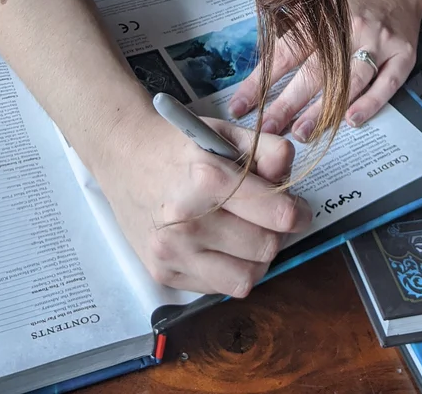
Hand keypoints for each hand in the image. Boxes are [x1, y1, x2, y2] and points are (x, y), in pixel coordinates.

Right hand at [93, 112, 311, 297]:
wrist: (122, 154)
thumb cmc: (177, 143)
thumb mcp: (224, 133)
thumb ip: (267, 151)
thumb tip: (290, 176)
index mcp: (207, 178)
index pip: (277, 215)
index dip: (298, 213)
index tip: (299, 210)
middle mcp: (188, 220)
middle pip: (266, 249)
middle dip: (277, 234)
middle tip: (271, 219)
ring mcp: (172, 251)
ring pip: (246, 279)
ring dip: (255, 259)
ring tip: (247, 234)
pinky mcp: (163, 273)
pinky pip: (218, 288)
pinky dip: (228, 270)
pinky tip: (219, 245)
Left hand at [228, 0, 421, 139]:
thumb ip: (291, 18)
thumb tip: (257, 42)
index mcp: (325, 15)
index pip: (286, 52)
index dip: (262, 81)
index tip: (241, 104)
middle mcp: (351, 28)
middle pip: (315, 71)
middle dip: (288, 103)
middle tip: (269, 128)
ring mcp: (378, 42)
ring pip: (349, 81)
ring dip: (324, 109)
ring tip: (303, 131)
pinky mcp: (403, 53)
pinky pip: (387, 83)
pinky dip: (371, 103)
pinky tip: (352, 120)